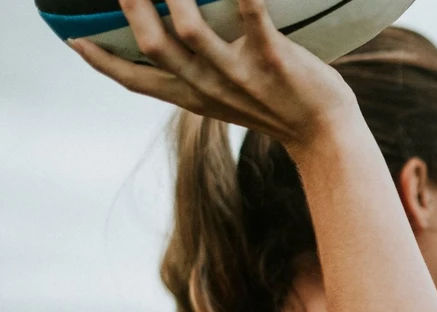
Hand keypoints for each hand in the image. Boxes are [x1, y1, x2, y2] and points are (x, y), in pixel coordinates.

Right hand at [69, 0, 357, 148]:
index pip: (135, 81)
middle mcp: (210, 87)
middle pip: (153, 45)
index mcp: (194, 97)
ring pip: (190, 31)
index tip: (72, 40)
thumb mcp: (227, 100)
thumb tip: (175, 48)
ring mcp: (241, 74)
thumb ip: (198, 78)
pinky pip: (252, 18)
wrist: (327, 136)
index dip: (101, 60)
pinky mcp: (275, 60)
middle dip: (132, 7)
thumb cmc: (279, 110)